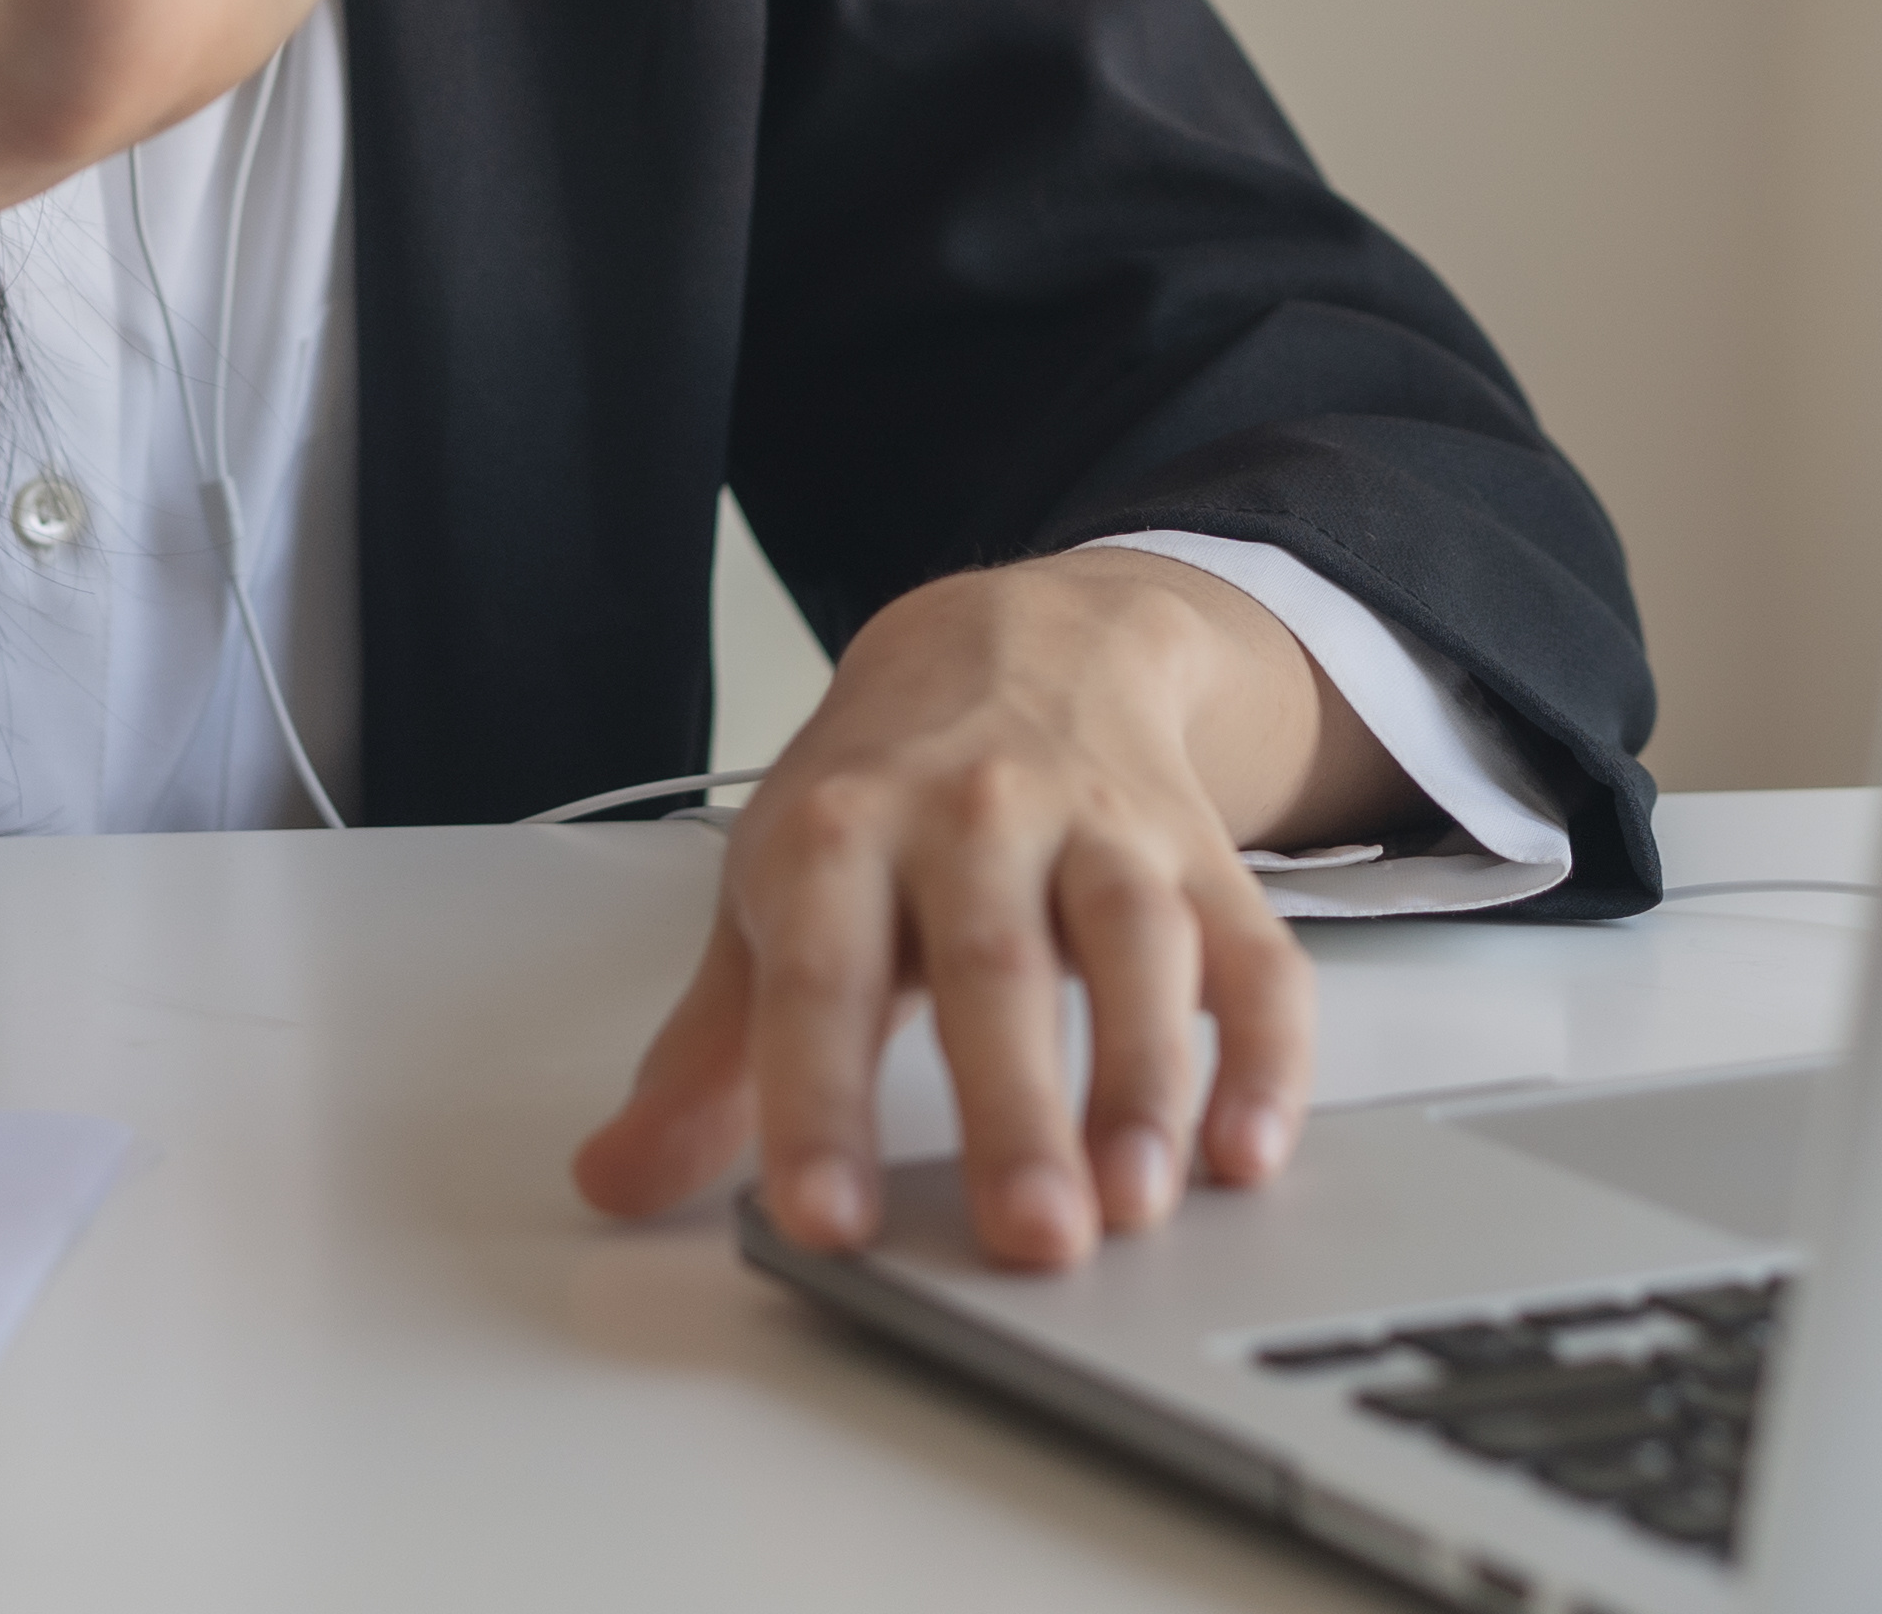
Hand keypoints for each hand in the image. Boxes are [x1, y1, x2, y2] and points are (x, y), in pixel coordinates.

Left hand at [570, 549, 1405, 1273]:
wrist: (1021, 641)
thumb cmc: (880, 797)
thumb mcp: (771, 898)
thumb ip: (707, 1057)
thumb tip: (615, 1180)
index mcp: (840, 833)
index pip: (818, 977)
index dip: (817, 1102)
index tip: (824, 1221)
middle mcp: (973, 817)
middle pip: (993, 966)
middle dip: (1014, 1110)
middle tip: (1028, 1239)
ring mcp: (1100, 829)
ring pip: (1136, 946)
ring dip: (1145, 1080)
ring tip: (1140, 1204)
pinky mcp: (1201, 855)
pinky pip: (1254, 953)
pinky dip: (1267, 1054)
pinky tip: (1252, 1147)